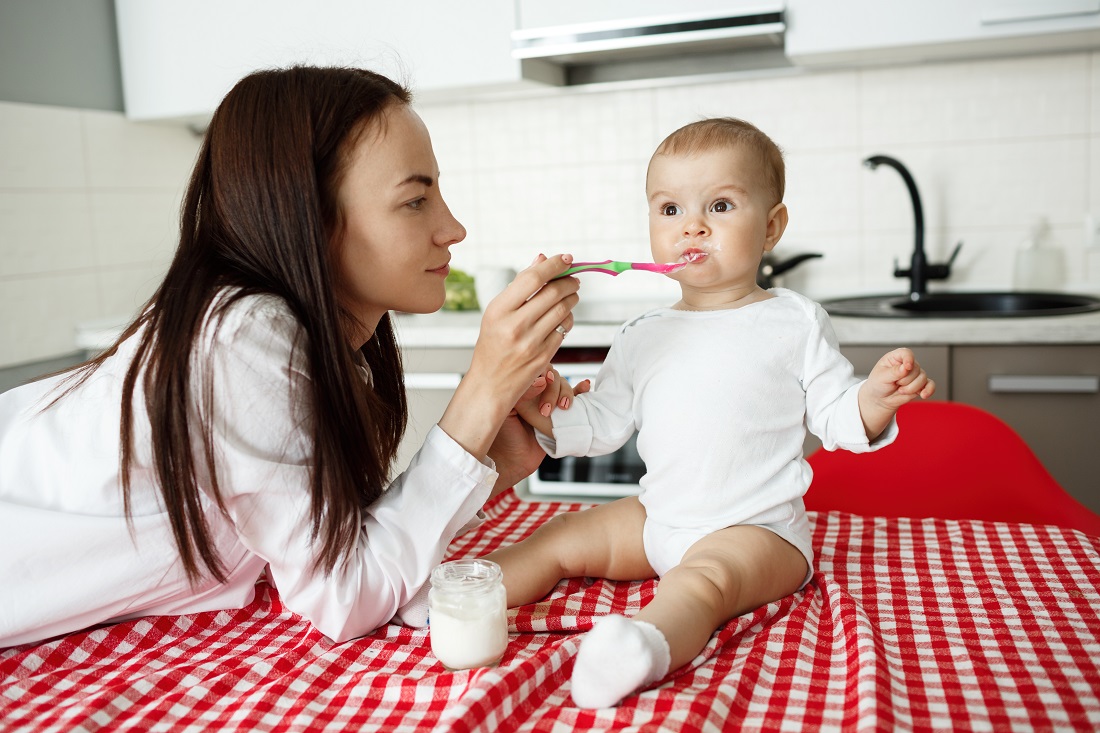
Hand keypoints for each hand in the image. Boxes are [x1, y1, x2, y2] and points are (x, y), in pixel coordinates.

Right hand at [439, 254, 579, 458]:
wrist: (490, 384)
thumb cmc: (492, 344)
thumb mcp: (496, 313)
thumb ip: (519, 286)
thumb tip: (541, 259)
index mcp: (498, 310)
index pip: (533, 279)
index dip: (554, 265)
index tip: (566, 258)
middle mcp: (514, 326)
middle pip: (553, 293)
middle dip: (569, 282)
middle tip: (574, 279)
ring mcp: (531, 343)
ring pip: (563, 311)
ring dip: (572, 299)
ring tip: (571, 295)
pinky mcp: (544, 356)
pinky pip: (564, 330)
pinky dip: (568, 320)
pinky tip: (563, 318)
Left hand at [486, 369, 591, 497]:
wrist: (510, 462)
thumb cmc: (502, 437)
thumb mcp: (506, 410)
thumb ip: (522, 393)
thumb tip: (542, 381)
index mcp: (520, 388)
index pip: (536, 370)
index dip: (543, 372)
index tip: (545, 381)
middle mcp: (535, 393)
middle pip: (553, 377)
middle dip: (554, 390)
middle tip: (547, 410)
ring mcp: (548, 403)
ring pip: (564, 386)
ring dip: (567, 392)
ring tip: (563, 407)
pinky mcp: (560, 415)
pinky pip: (575, 399)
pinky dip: (581, 390)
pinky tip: (585, 386)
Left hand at [866, 347, 935, 406]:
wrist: (880, 399)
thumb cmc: (878, 384)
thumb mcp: (881, 377)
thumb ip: (894, 372)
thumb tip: (906, 368)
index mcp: (895, 358)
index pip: (906, 353)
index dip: (909, 359)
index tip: (907, 367)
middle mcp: (907, 364)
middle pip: (916, 368)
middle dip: (905, 380)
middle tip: (895, 384)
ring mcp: (915, 374)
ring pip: (923, 378)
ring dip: (911, 388)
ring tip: (900, 391)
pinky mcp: (920, 385)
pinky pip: (930, 385)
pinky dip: (928, 390)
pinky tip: (923, 395)